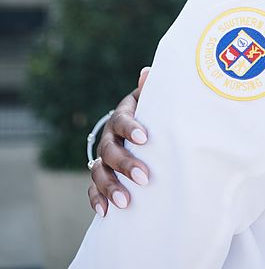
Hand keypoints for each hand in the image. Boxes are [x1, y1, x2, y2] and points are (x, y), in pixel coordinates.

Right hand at [88, 67, 150, 216]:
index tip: (145, 138)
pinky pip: (93, 188)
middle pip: (109, 150)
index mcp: (122, 116)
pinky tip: (105, 212)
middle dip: (125, 164)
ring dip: (110, 186)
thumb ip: (151, 88)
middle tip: (144, 177)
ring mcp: (102, 157)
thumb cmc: (150, 111)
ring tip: (125, 202)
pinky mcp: (100, 174)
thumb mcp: (151, 99)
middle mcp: (108, 137)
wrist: (134, 126)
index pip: (123, 121)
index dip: (132, 128)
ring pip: (99, 171)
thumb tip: (148, 72)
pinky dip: (97, 199)